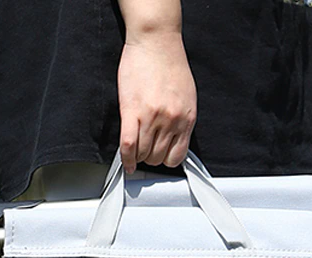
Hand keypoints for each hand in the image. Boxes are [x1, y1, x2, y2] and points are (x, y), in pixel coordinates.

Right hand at [117, 29, 196, 173]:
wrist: (156, 40)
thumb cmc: (169, 63)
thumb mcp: (186, 96)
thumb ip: (181, 118)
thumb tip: (175, 138)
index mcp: (186, 118)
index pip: (177, 156)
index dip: (166, 160)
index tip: (160, 158)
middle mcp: (171, 120)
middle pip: (158, 158)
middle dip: (150, 158)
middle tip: (144, 151)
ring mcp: (152, 118)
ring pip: (142, 154)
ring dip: (137, 156)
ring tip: (135, 150)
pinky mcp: (132, 111)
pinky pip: (128, 145)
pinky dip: (126, 158)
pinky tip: (126, 163)